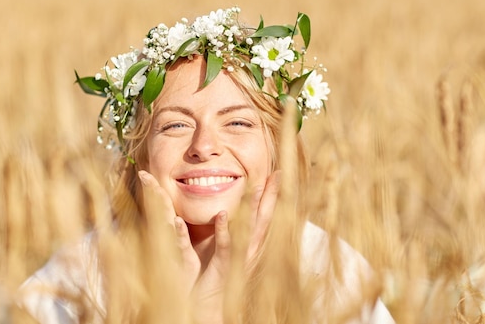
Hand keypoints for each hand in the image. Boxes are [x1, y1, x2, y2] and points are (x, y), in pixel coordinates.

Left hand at [138, 170, 280, 323]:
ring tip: (255, 185)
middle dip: (271, 196)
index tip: (277, 174)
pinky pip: (224, 246)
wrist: (206, 310)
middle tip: (277, 174)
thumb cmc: (210, 279)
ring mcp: (239, 260)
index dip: (271, 196)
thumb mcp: (220, 250)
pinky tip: (223, 213)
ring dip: (252, 207)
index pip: (263, 216)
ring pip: (248, 229)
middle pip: (263, 219)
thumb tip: (225, 208)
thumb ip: (224, 231)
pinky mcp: (223, 269)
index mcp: (249, 246)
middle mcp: (249, 252)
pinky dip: (224, 230)